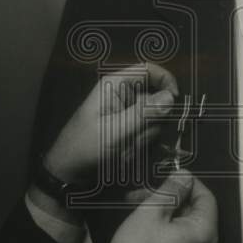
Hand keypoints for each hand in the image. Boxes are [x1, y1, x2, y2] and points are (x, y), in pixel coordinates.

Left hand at [43, 62, 177, 185]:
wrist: (68, 172)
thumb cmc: (85, 147)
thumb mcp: (115, 131)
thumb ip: (143, 113)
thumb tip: (170, 97)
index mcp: (115, 85)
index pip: (149, 70)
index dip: (166, 82)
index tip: (174, 103)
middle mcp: (123, 95)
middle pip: (156, 99)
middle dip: (150, 122)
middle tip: (134, 138)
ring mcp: (127, 113)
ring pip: (154, 120)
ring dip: (143, 137)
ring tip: (123, 148)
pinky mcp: (129, 129)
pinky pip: (147, 134)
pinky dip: (140, 144)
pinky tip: (124, 153)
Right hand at [84, 171, 217, 242]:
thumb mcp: (151, 212)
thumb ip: (171, 190)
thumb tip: (184, 175)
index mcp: (205, 233)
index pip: (206, 197)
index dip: (187, 183)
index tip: (167, 176)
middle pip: (194, 210)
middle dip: (169, 197)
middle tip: (142, 192)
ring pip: (184, 223)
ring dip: (162, 210)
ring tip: (135, 204)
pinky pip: (179, 239)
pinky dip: (164, 226)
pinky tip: (141, 222)